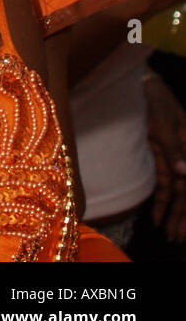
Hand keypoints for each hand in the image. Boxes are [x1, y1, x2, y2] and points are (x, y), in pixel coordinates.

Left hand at [145, 71, 185, 241]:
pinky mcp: (160, 155)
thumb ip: (174, 148)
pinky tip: (157, 215)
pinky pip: (163, 181)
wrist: (140, 82)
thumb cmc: (154, 98)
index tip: (182, 228)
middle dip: (182, 215)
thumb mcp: (163, 122)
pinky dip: (161, 198)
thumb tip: (183, 175)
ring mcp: (173, 156)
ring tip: (168, 233)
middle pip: (185, 190)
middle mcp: (185, 154)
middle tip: (176, 238)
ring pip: (175, 190)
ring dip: (172, 211)